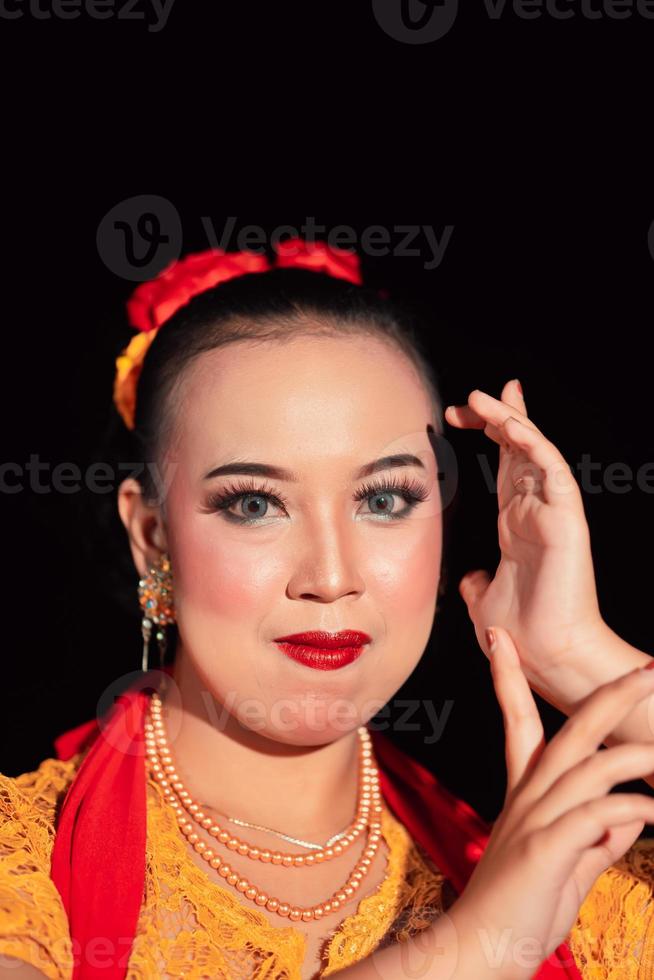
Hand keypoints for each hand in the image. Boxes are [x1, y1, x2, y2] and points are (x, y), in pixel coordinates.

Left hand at [445, 379, 608, 683]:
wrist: (547, 657)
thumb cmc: (522, 633)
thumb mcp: (484, 600)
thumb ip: (477, 584)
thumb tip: (470, 579)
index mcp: (517, 524)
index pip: (506, 465)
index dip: (488, 435)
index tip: (458, 415)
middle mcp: (536, 512)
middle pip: (520, 448)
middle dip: (497, 417)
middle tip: (469, 397)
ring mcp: (553, 512)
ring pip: (535, 450)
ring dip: (510, 420)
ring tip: (482, 397)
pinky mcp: (567, 519)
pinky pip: (552, 470)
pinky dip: (533, 443)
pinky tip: (510, 424)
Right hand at [452, 625, 653, 979]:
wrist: (481, 949)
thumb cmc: (522, 907)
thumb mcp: (566, 865)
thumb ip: (595, 840)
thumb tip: (627, 821)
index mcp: (526, 794)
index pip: (519, 721)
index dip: (510, 678)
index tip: (501, 639)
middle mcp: (528, 796)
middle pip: (570, 731)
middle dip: (608, 697)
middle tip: (645, 671)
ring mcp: (534, 819)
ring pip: (590, 767)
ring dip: (635, 757)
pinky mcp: (545, 848)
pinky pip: (596, 816)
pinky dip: (629, 811)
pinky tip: (650, 814)